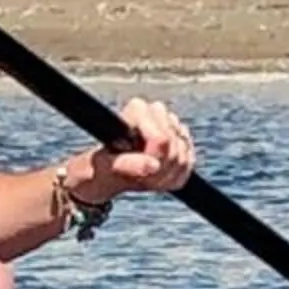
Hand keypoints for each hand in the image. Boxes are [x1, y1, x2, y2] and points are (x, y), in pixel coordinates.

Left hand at [73, 97, 194, 201]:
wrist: (106, 175)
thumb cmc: (98, 167)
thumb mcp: (105, 167)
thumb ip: (127, 164)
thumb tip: (152, 165)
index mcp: (137, 111)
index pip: (162, 138)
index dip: (155, 158)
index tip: (142, 167)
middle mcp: (156, 113)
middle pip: (176, 149)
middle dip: (160, 171)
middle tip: (141, 177)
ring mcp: (171, 127)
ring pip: (185, 158)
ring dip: (167, 176)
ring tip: (146, 177)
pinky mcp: (181, 142)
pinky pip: (190, 165)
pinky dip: (175, 178)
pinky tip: (158, 177)